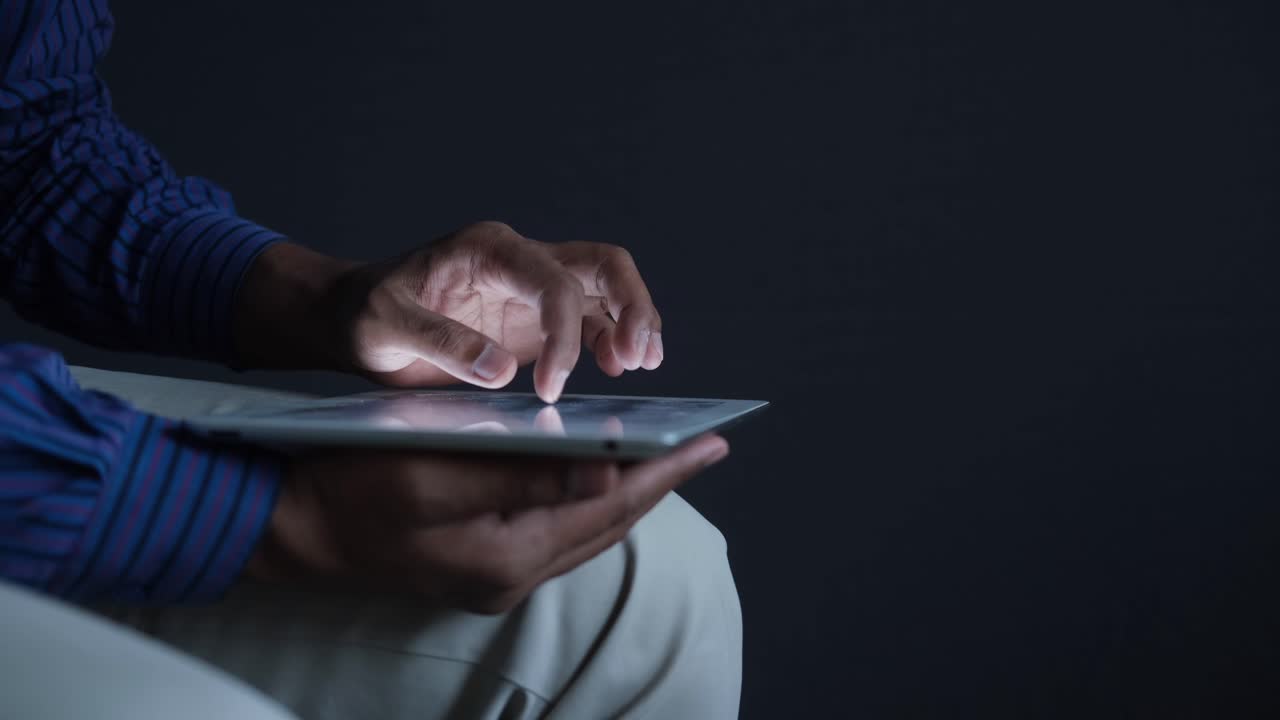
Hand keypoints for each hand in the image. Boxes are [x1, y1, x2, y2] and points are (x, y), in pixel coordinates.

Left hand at [235, 222, 664, 401]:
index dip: (564, 335)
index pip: (553, 283)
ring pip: (605, 290)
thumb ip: (440, 343)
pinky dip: (610, 341)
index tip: (551, 391)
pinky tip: (617, 369)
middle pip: (602, 266)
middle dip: (631, 306)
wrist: (350, 318)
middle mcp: (519, 260)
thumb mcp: (385, 326)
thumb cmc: (362, 314)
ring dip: (631, 323)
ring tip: (639, 365)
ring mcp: (531, 288)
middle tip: (641, 356)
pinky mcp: (534, 319)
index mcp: (487, 249)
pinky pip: (589, 320)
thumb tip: (503, 369)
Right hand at [246, 434, 728, 612]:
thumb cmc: (351, 489)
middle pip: (606, 525)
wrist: (290, 527)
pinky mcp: (482, 563)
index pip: (609, 510)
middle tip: (702, 446)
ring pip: (584, 531)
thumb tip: (607, 474)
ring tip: (663, 455)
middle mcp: (511, 575)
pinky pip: (555, 531)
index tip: (712, 444)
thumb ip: (521, 475)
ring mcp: (497, 575)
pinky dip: (583, 500)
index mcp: (507, 555)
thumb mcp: (434, 473)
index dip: (663, 474)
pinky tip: (594, 473)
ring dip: (623, 493)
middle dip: (656, 483)